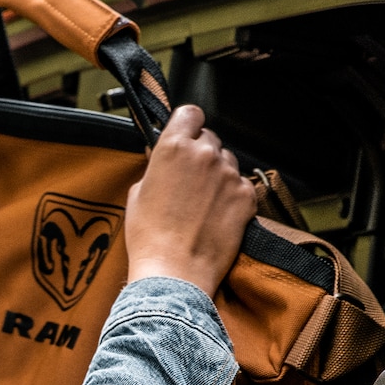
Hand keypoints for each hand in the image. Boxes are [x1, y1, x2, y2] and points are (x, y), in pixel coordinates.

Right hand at [124, 105, 260, 296]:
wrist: (174, 272)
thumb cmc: (150, 238)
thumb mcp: (137, 193)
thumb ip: (156, 167)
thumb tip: (163, 162)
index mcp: (173, 147)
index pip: (191, 113)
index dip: (188, 125)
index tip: (186, 136)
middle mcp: (204, 154)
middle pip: (210, 138)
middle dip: (202, 154)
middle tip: (191, 180)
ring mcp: (229, 174)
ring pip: (228, 161)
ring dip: (219, 174)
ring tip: (203, 203)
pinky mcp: (247, 196)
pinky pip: (242, 185)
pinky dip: (233, 196)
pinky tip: (217, 215)